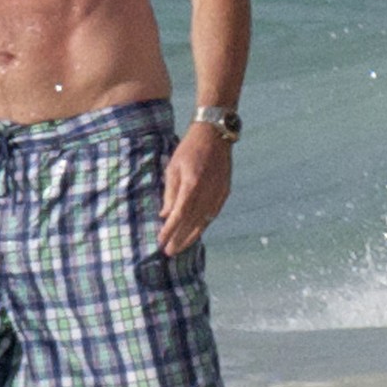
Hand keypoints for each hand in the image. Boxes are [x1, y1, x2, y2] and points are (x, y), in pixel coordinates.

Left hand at [159, 123, 231, 255]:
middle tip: (169, 252)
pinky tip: (197, 231)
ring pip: (204, 221)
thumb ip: (169, 193)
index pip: (179, 214)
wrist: (214, 134)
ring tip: (182, 247)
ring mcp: (218, 192)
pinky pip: (213, 212)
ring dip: (192, 235)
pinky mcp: (225, 191)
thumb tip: (165, 215)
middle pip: (192, 222)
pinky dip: (204, 223)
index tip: (161, 241)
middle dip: (180, 239)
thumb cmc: (189, 148)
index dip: (170, 230)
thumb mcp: (173, 167)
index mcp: (192, 184)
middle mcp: (207, 191)